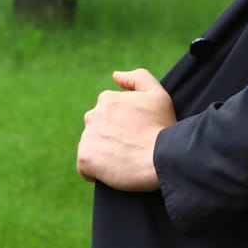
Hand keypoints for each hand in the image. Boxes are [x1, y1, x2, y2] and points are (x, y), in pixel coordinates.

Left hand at [77, 69, 174, 191]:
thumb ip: (137, 78)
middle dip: (110, 139)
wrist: (161, 158)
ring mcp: (86, 137)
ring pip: (91, 148)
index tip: (135, 135)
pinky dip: (95, 172)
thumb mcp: (158, 94)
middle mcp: (92, 115)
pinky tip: (114, 171)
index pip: (107, 115)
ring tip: (124, 161)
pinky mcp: (84, 158)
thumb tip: (116, 75)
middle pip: (97, 131)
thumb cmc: (162, 128)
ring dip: (103, 155)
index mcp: (106, 100)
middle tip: (131, 149)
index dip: (122, 127)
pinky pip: (85, 167)